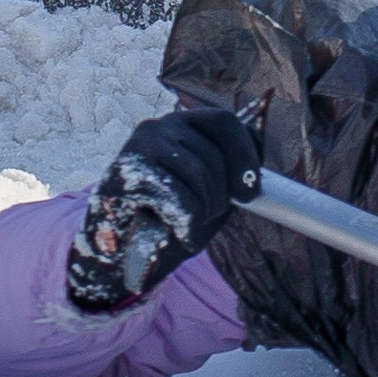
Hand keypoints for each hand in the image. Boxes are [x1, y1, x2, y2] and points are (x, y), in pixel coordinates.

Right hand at [65, 104, 260, 314]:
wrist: (120, 254)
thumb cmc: (165, 222)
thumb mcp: (209, 196)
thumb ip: (231, 179)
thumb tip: (257, 175)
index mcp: (182, 126)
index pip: (225, 123)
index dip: (246, 154)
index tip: (251, 191)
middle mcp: (160, 126)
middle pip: (215, 152)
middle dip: (222, 194)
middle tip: (207, 216)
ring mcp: (142, 145)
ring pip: (199, 174)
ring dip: (203, 211)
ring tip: (188, 226)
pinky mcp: (128, 170)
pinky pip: (179, 195)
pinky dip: (188, 223)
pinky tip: (179, 233)